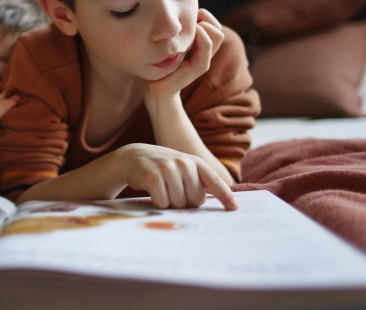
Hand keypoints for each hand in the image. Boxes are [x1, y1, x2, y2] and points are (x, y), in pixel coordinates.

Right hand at [111, 143, 236, 210]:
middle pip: (195, 200)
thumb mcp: (181, 168)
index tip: (234, 208)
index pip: (214, 181)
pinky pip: (162, 202)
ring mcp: (168, 168)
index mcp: (194, 162)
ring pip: (178, 203)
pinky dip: (157, 202)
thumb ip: (198, 181)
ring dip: (169, 202)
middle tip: (173, 192)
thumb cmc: (161, 167)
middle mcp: (184, 163)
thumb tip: (217, 202)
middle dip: (185, 202)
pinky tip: (151, 190)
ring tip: (161, 189)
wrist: (131, 157)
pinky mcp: (152, 176)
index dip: (226, 196)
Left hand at [145, 9, 223, 98]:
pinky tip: (193, 30)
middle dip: (207, 16)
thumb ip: (175, 31)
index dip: (203, 14)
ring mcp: (204, 58)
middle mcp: (205, 50)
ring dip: (207, 24)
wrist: (155, 87)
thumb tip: (172, 10)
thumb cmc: (158, 62)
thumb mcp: (167, 42)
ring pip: (218, 34)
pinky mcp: (200, 67)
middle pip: (218, 26)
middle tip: (190, 18)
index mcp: (199, 43)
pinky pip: (207, 47)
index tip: (187, 14)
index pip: (213, 22)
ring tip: (192, 25)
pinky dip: (203, 36)